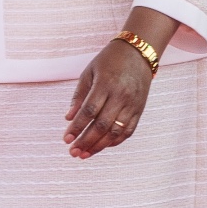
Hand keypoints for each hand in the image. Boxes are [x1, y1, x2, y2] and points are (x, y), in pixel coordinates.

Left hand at [64, 7, 169, 157]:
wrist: (139, 53)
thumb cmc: (109, 61)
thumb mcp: (89, 72)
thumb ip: (79, 96)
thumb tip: (68, 118)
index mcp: (106, 85)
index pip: (89, 111)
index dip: (77, 127)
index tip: (66, 139)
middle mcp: (121, 97)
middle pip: (102, 125)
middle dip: (86, 141)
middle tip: (73, 153)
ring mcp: (133, 105)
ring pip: (116, 131)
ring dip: (100, 145)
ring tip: (85, 154)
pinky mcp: (140, 110)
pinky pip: (128, 130)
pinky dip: (115, 141)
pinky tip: (102, 147)